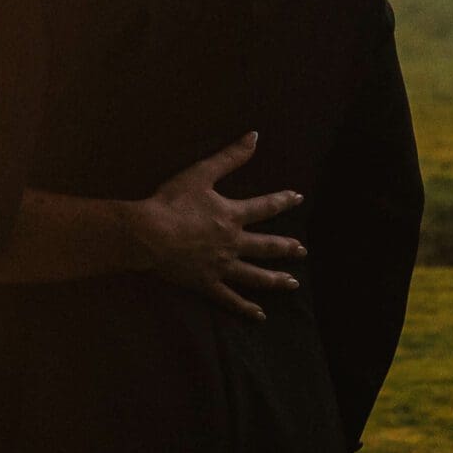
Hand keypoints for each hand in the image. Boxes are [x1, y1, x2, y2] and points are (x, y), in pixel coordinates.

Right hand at [130, 131, 305, 321]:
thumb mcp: (201, 173)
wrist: (150, 234)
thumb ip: (229, 157)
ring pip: (255, 275)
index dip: (282, 201)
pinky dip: (245, 308)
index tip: (297, 198)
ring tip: (292, 283)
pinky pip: (230, 299)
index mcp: (232, 216)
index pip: (264, 207)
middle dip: (286, 247)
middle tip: (302, 250)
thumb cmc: (171, 202)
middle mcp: (233, 243)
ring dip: (275, 279)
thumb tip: (254, 136)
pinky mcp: (207, 283)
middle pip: (266, 246)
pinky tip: (259, 315)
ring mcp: (222, 266)